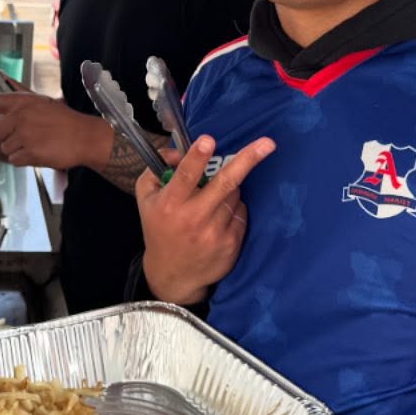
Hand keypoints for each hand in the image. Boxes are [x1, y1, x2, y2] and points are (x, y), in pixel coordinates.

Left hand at [0, 91, 110, 170]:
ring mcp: (24, 135)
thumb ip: (19, 92)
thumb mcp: (40, 100)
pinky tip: (40, 151)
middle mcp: (19, 116)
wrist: (84, 137)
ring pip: (4, 149)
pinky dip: (26, 159)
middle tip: (28, 137)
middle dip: (5, 140)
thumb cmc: (63, 120)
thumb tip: (4, 78)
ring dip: (17, 150)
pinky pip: (16, 160)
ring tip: (37, 143)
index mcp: (19, 102)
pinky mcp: (29, 152)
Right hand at [137, 133, 274, 305]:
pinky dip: (234, 208)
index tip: (209, 140)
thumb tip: (178, 151)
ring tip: (211, 201)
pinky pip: (241, 212)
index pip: (185, 176)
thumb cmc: (159, 227)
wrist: (172, 274)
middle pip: (225, 183)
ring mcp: (215, 233)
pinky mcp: (231, 244)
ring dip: (229, 189)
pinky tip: (218, 218)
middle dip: (248, 159)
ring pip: (235, 194)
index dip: (197, 157)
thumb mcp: (146, 197)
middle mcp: (194, 218)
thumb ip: (156, 169)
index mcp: (170, 204)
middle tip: (268, 143)